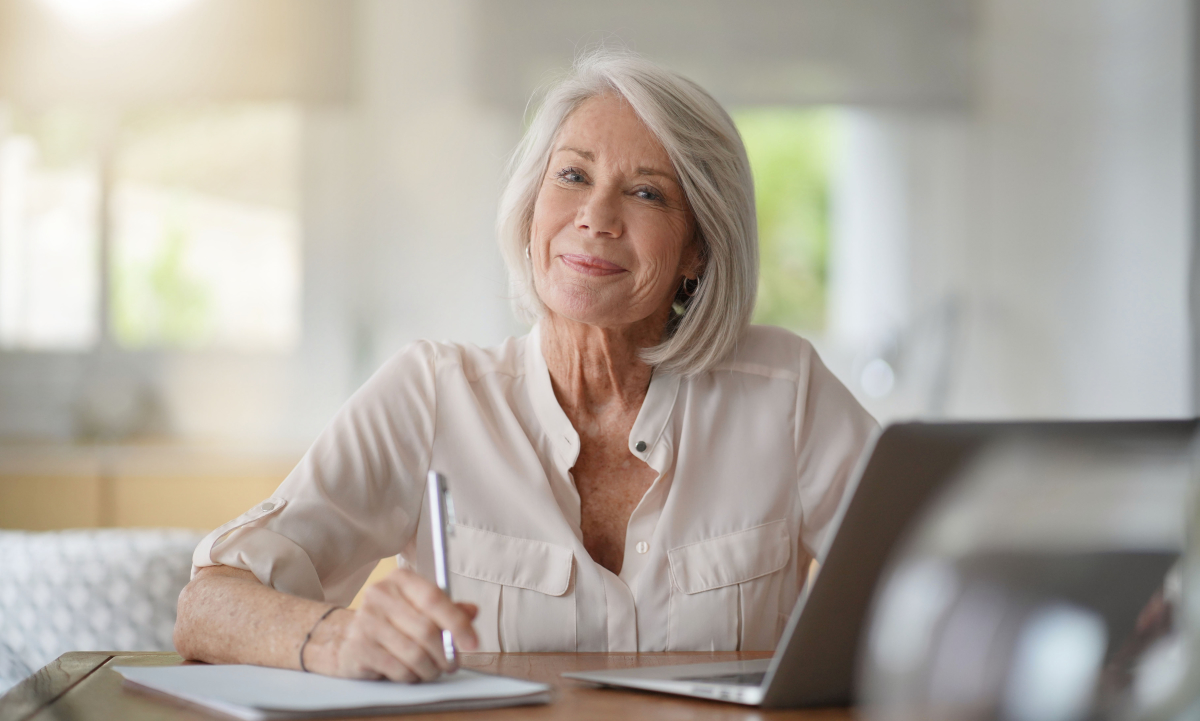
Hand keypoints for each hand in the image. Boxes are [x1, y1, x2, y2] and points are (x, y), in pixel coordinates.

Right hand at [311, 567, 478, 681]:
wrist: (346, 637)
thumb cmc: (390, 621)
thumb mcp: (418, 607)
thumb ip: (447, 609)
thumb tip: (472, 611)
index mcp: (401, 579)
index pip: (434, 598)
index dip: (457, 622)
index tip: (472, 642)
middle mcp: (381, 595)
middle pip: (426, 629)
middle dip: (446, 652)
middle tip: (452, 663)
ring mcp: (367, 621)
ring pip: (414, 653)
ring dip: (431, 668)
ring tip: (434, 670)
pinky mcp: (359, 647)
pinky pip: (398, 669)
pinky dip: (412, 676)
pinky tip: (413, 673)